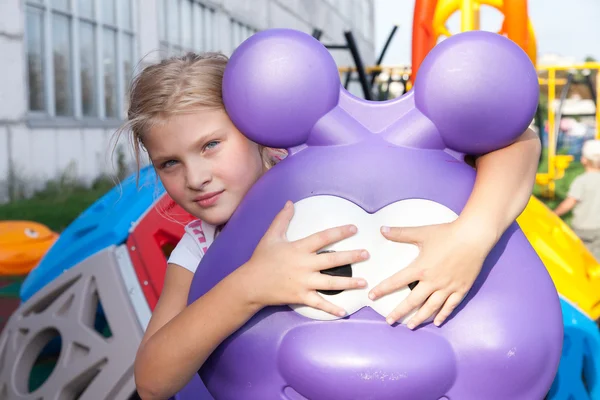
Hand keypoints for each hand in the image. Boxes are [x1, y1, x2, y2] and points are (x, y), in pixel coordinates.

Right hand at [240, 201, 369, 316]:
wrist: (251, 283)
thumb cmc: (261, 259)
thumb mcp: (271, 236)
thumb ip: (282, 219)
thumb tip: (289, 202)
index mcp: (299, 248)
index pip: (323, 238)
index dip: (339, 232)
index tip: (354, 229)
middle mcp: (304, 265)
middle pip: (332, 260)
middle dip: (351, 257)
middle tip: (367, 254)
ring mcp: (303, 282)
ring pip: (330, 283)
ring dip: (348, 282)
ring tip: (364, 282)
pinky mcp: (301, 297)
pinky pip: (319, 303)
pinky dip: (331, 309)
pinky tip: (344, 311)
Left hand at [369, 220, 495, 328]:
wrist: (474, 237)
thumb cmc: (447, 233)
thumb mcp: (422, 232)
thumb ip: (400, 233)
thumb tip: (382, 229)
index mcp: (420, 268)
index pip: (396, 282)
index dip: (382, 289)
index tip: (372, 297)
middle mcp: (433, 281)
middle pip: (412, 301)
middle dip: (399, 312)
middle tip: (389, 321)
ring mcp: (448, 287)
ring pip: (431, 307)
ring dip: (419, 318)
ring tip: (410, 326)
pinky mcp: (461, 289)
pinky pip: (450, 306)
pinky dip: (443, 315)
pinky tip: (437, 322)